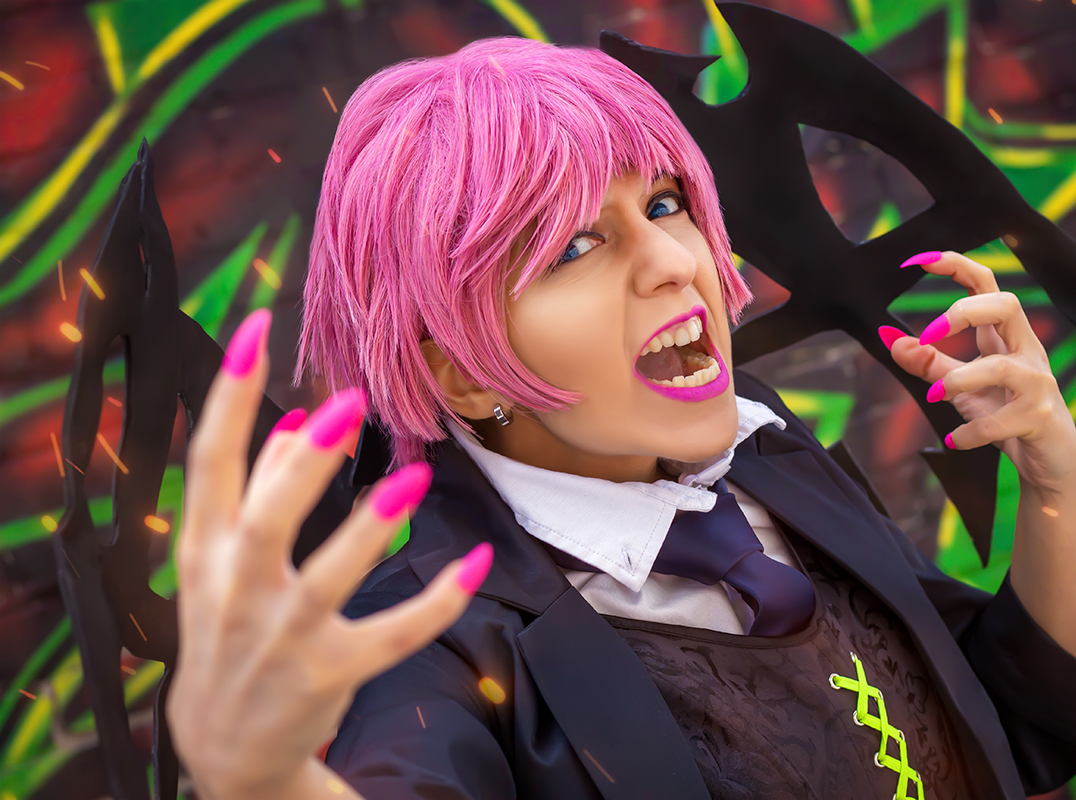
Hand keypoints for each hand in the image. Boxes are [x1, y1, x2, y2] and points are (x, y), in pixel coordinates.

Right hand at [167, 309, 492, 799]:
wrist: (225, 747)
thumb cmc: (227, 632)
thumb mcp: (219, 564)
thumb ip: (254, 490)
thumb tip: (290, 421)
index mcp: (204, 553)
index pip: (209, 463)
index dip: (230, 394)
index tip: (257, 327)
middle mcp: (236, 594)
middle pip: (263, 523)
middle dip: (303, 468)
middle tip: (345, 406)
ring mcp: (284, 639)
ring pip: (326, 581)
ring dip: (367, 530)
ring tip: (409, 478)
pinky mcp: (331, 674)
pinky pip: (391, 637)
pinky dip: (435, 602)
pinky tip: (474, 562)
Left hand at [881, 251, 1075, 494]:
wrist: (1051, 462)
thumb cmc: (1006, 415)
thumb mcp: (961, 387)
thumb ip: (930, 364)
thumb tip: (890, 339)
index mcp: (1005, 337)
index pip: (986, 286)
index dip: (956, 266)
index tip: (919, 260)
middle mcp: (1025, 352)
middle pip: (1008, 305)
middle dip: (966, 311)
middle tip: (929, 333)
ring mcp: (1037, 385)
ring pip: (1003, 367)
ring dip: (962, 379)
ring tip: (936, 396)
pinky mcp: (1039, 419)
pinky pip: (1003, 420)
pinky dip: (973, 431)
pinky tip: (955, 440)